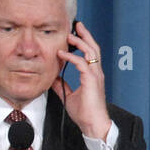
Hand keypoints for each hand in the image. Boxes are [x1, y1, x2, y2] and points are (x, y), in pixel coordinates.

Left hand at [53, 20, 112, 139]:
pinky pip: (82, 63)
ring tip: (69, 35)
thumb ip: (62, 85)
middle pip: (93, 48)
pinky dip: (71, 57)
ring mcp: (95, 76)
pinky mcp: (91, 81)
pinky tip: (61, 54)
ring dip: (80, 42)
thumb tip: (52, 77)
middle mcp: (96, 73)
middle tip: (77, 24)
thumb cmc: (85, 113)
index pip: (90, 54)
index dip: (83, 42)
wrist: (93, 124)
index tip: (74, 34)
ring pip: (90, 52)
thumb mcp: (69, 95)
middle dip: (85, 35)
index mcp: (93, 75)